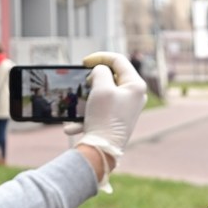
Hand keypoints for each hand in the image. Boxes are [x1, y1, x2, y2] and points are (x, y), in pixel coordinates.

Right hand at [70, 51, 146, 171]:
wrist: (103, 150)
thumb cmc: (105, 118)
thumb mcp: (101, 87)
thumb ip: (100, 71)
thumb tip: (100, 71)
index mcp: (136, 85)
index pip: (118, 60)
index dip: (99, 57)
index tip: (84, 63)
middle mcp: (135, 96)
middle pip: (112, 76)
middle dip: (93, 79)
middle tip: (85, 84)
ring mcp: (127, 108)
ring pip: (104, 93)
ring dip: (87, 98)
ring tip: (79, 106)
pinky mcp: (118, 119)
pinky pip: (100, 110)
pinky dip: (86, 115)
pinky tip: (72, 126)